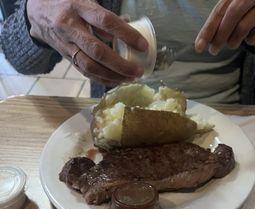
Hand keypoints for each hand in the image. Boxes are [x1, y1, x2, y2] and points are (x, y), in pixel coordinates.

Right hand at [26, 0, 147, 85]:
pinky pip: (85, 73)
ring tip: (130, 79)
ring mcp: (67, 45)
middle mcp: (71, 27)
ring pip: (90, 66)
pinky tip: (116, 81)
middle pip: (98, 51)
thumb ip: (104, 15)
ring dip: (112, 76)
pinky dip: (102, 79)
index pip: (106, 22)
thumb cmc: (68, 4)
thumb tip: (129, 26)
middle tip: (138, 71)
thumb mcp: (85, 1)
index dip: (126, 35)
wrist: (38, 12)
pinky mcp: (66, 58)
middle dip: (120, 65)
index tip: (143, 46)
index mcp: (79, 8)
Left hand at [195, 0, 254, 54]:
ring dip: (233, 41)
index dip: (208, 29)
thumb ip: (216, 25)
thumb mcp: (228, 18)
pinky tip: (252, 36)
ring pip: (243, 26)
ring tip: (232, 45)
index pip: (219, 10)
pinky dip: (250, 40)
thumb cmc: (246, 17)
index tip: (199, 47)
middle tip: (213, 51)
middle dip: (219, 36)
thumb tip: (200, 44)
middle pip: (232, 14)